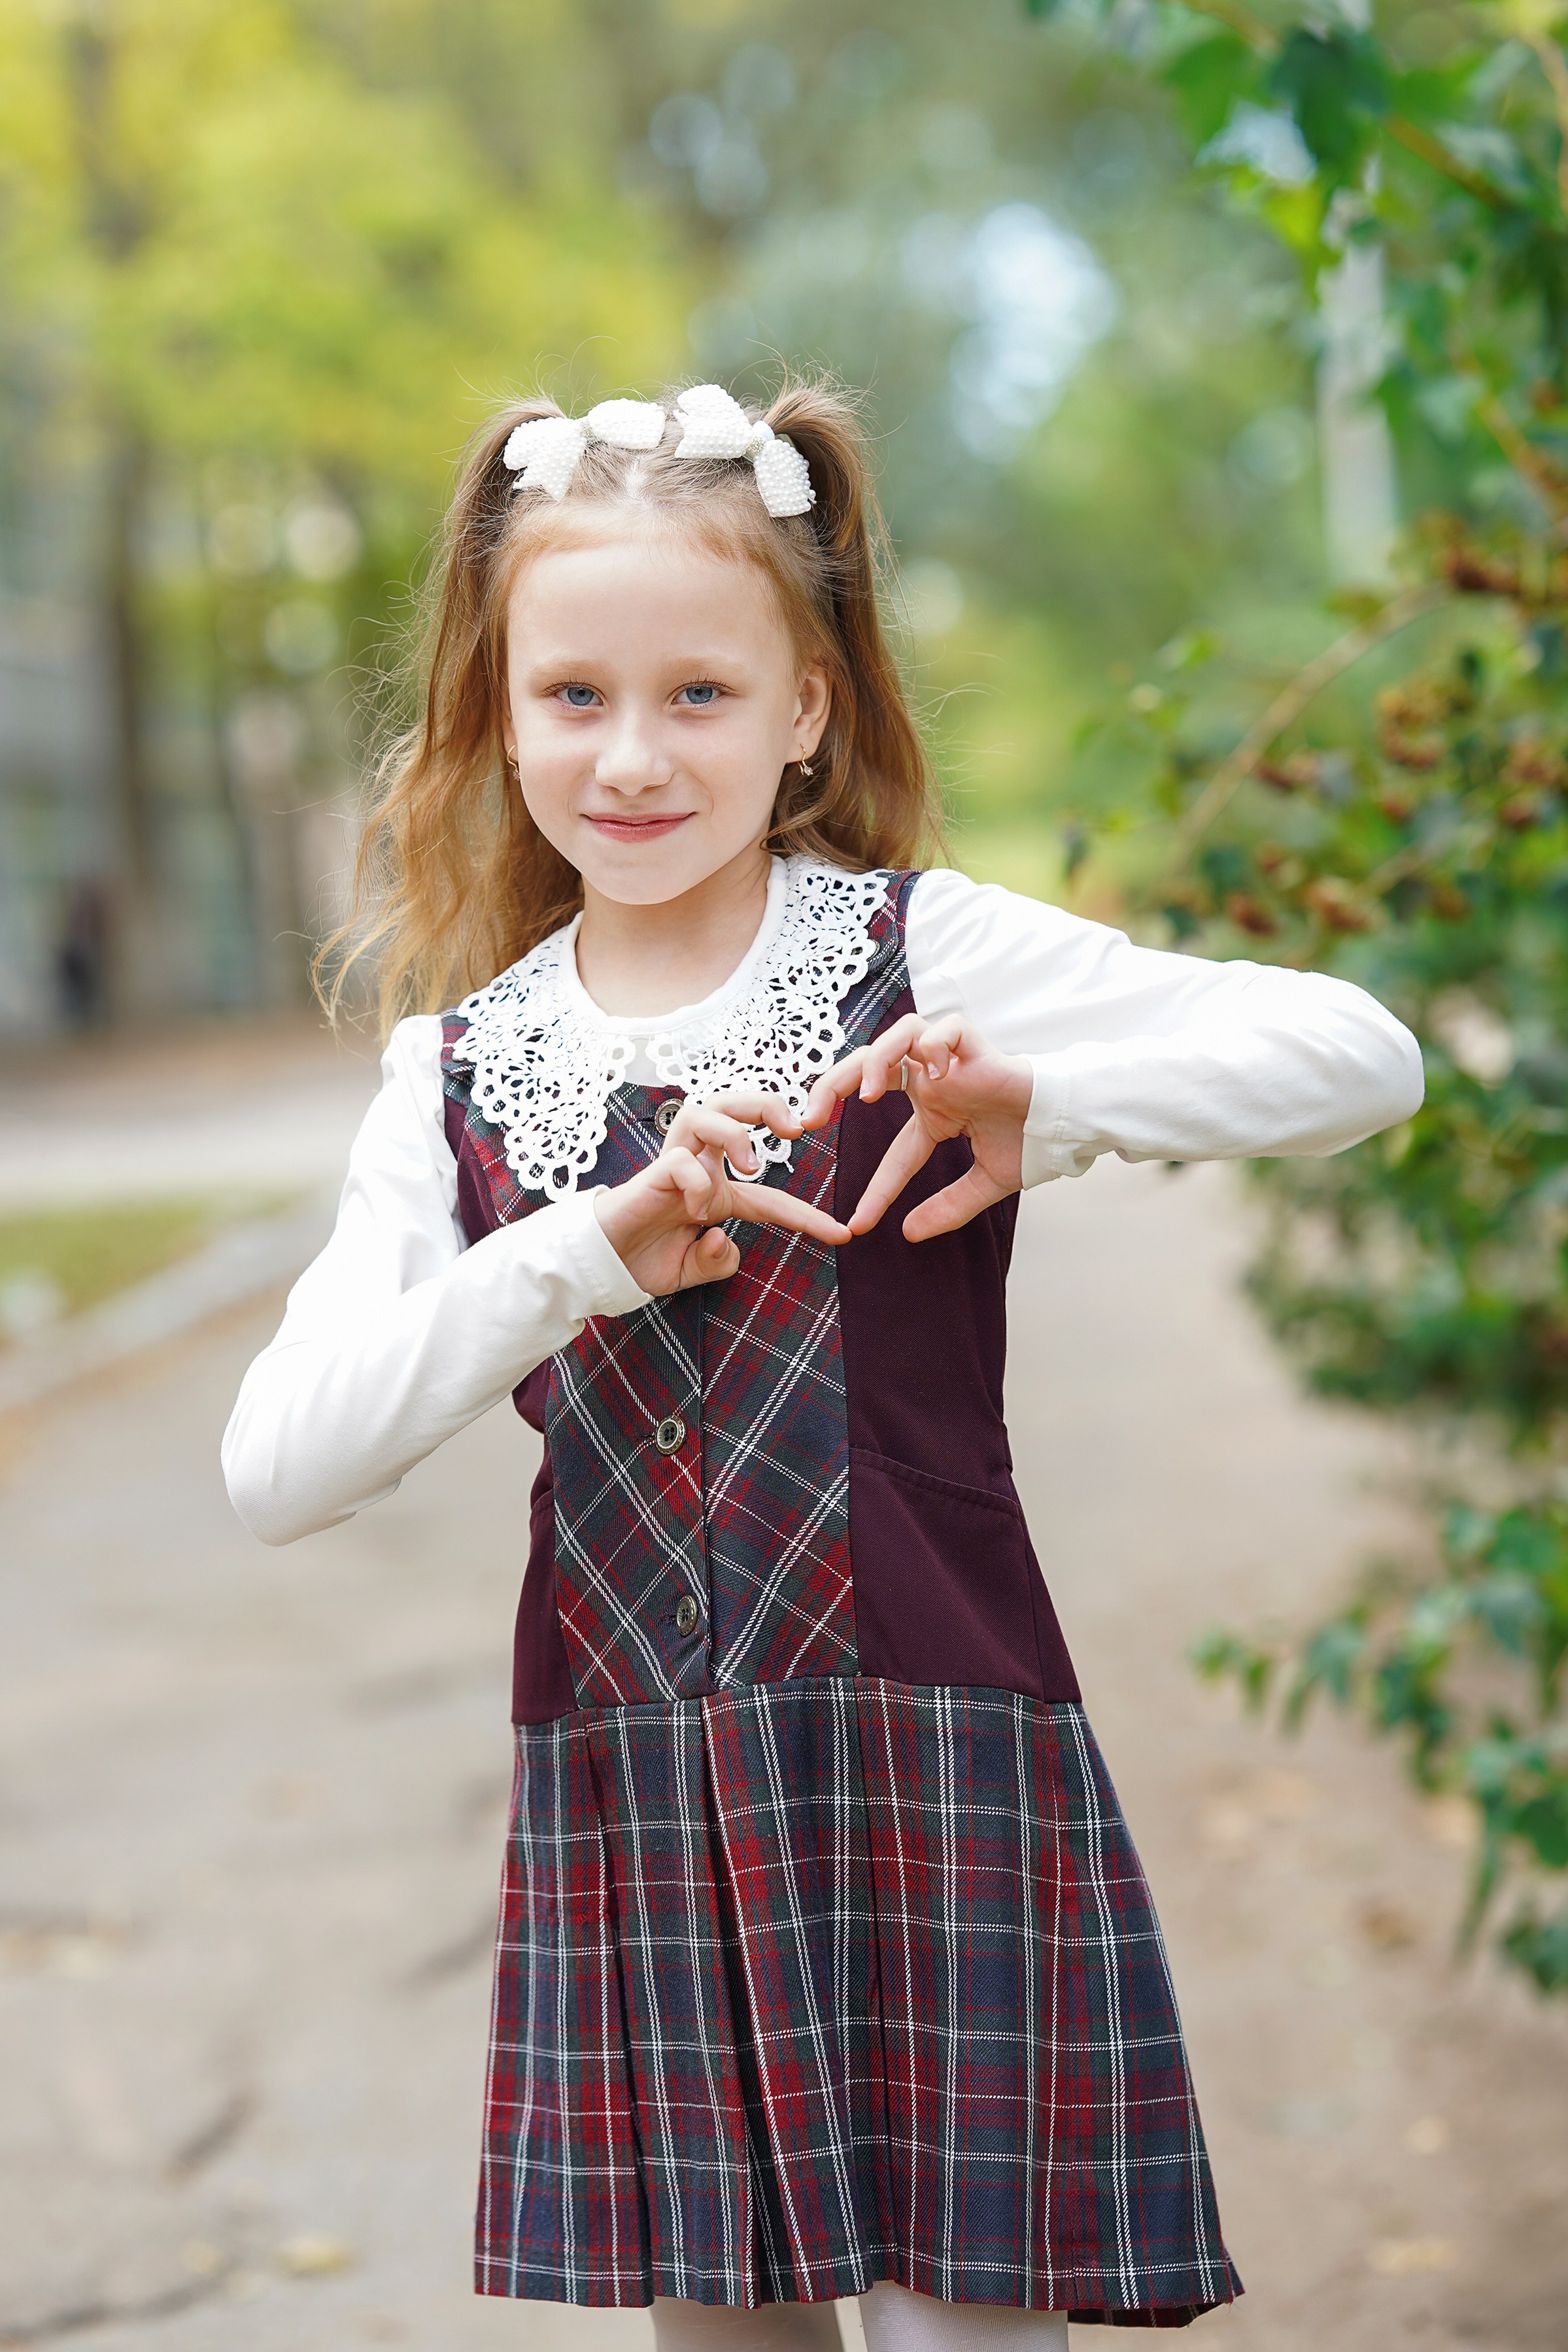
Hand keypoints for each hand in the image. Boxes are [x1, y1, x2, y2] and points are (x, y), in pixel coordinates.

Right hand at [593, 1091, 851, 1295]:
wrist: (603, 1266)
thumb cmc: (646, 1260)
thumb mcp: (694, 1270)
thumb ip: (717, 1261)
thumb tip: (722, 1239)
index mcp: (718, 1192)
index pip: (772, 1197)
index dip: (808, 1215)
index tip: (841, 1235)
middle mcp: (700, 1167)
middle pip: (733, 1104)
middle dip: (766, 1102)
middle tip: (795, 1127)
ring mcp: (676, 1165)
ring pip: (706, 1110)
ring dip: (735, 1131)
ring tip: (751, 1166)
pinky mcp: (652, 1173)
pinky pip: (680, 1160)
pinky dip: (697, 1181)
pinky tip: (697, 1211)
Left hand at [801, 1014, 1031, 1241]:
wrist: (1065, 1125)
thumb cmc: (1029, 1144)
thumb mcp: (983, 1184)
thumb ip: (948, 1207)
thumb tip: (909, 1235)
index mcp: (935, 1112)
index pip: (893, 1150)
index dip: (876, 1187)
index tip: (859, 1222)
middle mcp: (935, 1081)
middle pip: (868, 1065)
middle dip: (832, 1085)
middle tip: (809, 1120)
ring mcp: (952, 1061)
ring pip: (900, 1033)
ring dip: (876, 1058)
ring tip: (870, 1094)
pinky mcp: (975, 1046)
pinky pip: (943, 1027)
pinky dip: (931, 1044)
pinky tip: (934, 1071)